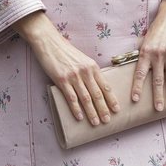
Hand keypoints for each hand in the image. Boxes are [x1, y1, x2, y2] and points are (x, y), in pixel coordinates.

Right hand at [15, 11, 117, 125]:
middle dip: (103, 109)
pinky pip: (71, 97)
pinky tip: (80, 117)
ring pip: (86, 98)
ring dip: (92, 112)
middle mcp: (85, 72)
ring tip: (96, 123)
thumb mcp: (82, 59)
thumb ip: (90, 72)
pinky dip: (76, 109)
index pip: (105, 86)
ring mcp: (73, 76)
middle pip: (97, 94)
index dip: (111, 99)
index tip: (116, 110)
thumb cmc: (65, 51)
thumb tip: (96, 86)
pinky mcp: (61, 80)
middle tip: (107, 121)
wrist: (49, 42)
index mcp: (92, 67)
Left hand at [130, 0, 165, 110]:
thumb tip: (136, 71)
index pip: (139, 73)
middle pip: (157, 80)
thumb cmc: (157, 30)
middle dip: (157, 96)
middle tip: (158, 109)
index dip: (137, 87)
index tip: (135, 99)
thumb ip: (142, 55)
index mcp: (145, 52)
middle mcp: (158, 54)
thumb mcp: (145, 41)